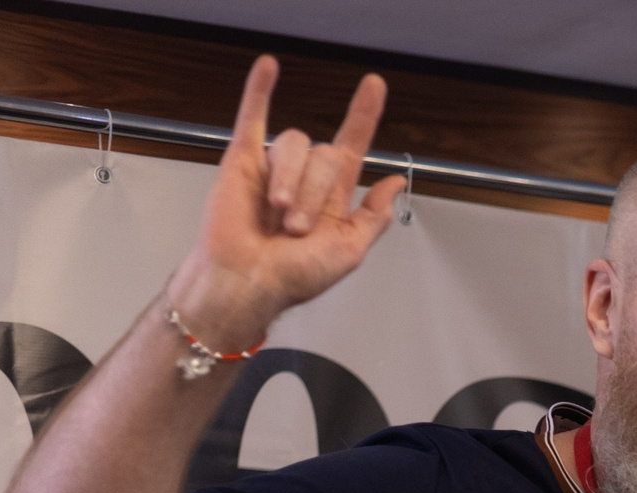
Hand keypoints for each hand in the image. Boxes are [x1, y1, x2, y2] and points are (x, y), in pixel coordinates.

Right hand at [166, 57, 406, 349]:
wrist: (247, 282)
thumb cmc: (293, 276)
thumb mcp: (349, 251)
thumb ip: (374, 216)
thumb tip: (394, 181)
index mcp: (333, 197)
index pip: (353, 145)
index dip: (364, 115)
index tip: (373, 86)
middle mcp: (305, 178)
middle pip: (324, 154)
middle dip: (314, 192)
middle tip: (297, 227)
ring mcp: (274, 166)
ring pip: (294, 146)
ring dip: (290, 180)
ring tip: (278, 212)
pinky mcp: (242, 160)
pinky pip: (252, 118)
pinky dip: (259, 90)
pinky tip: (269, 67)